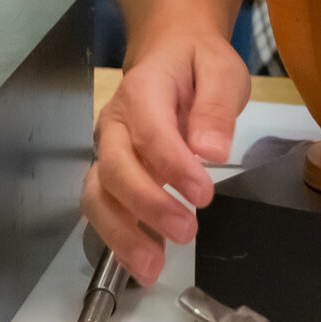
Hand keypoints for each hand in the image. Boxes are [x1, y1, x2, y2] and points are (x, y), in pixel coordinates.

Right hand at [83, 25, 249, 282]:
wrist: (170, 54)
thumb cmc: (197, 63)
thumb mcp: (222, 70)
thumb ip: (216, 105)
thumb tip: (210, 150)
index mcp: (143, 90)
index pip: (150, 132)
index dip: (173, 167)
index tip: (204, 194)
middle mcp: (114, 123)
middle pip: (115, 169)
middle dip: (147, 206)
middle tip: (187, 231)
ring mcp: (107, 150)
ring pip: (98, 196)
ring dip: (122, 234)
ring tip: (153, 268)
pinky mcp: (109, 173)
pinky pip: (102, 208)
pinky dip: (116, 238)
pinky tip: (141, 263)